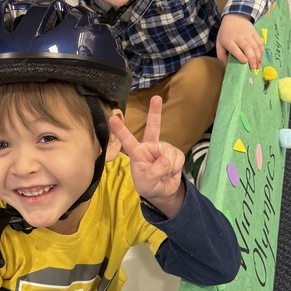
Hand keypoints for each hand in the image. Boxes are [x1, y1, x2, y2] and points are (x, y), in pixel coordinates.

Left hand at [109, 95, 184, 217]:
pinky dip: (176, 168)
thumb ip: (154, 172)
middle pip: (153, 127)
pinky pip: (178, 159)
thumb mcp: (146, 183)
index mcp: (137, 152)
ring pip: (169, 154)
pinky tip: (171, 172)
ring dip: (169, 167)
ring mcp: (163, 148)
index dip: (120, 130)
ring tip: (164, 174)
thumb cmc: (149, 185)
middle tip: (156, 98)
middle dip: (155, 112)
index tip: (112, 118)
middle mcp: (150, 147)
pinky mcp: (175, 153)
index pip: (127, 140)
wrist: (163, 192)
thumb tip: (165, 160)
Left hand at [216, 13, 262, 69]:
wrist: (234, 17)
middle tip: (254, 68)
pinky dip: (261, 50)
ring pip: (255, 45)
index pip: (235, 48)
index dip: (240, 55)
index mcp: (228, 40)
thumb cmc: (225, 33)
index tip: (245, 62)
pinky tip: (261, 57)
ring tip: (259, 65)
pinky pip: (259, 42)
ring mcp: (247, 34)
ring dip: (258, 56)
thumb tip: (226, 66)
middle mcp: (238, 37)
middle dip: (252, 58)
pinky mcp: (254, 32)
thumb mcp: (219, 43)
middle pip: (247, 47)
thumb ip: (221, 55)